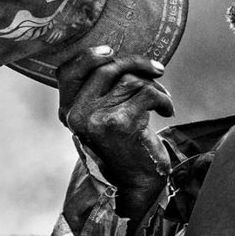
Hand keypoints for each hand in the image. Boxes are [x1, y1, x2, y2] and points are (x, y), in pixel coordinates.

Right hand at [57, 46, 173, 194]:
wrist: (136, 185)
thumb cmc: (124, 147)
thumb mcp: (102, 119)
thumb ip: (99, 93)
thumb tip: (117, 56)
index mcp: (68, 112)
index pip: (67, 72)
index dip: (88, 56)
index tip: (111, 50)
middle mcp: (77, 114)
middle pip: (105, 69)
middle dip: (136, 63)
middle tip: (158, 69)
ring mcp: (97, 118)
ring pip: (130, 81)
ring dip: (154, 87)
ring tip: (163, 101)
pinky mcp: (120, 123)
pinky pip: (147, 93)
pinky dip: (163, 99)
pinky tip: (167, 111)